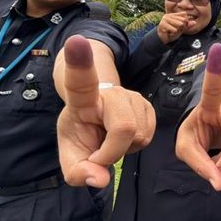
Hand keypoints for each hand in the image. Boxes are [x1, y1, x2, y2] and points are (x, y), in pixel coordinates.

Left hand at [57, 36, 154, 186]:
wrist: (96, 117)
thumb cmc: (82, 133)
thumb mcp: (71, 156)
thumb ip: (79, 173)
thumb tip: (100, 179)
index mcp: (83, 98)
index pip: (80, 81)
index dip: (81, 63)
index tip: (76, 42)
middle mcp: (111, 93)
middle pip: (124, 127)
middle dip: (113, 152)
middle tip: (98, 156)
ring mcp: (133, 96)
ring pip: (139, 135)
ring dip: (124, 150)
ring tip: (110, 142)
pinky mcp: (148, 105)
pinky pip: (149, 135)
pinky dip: (135, 145)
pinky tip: (123, 138)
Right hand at [157, 12, 188, 43]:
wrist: (163, 39)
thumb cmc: (172, 32)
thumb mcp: (182, 29)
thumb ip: (188, 25)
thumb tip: (194, 22)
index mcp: (173, 14)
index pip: (184, 15)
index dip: (185, 22)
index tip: (180, 27)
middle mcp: (168, 15)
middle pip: (183, 20)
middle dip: (181, 27)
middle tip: (175, 30)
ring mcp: (165, 19)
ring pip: (179, 25)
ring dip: (177, 30)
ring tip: (172, 31)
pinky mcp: (163, 24)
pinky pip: (174, 30)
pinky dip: (173, 33)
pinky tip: (169, 33)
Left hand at [176, 43, 220, 190]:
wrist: (204, 135)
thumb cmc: (193, 135)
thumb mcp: (186, 149)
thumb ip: (200, 165)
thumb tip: (219, 183)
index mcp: (209, 104)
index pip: (213, 87)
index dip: (216, 69)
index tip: (217, 47)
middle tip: (214, 169)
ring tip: (216, 161)